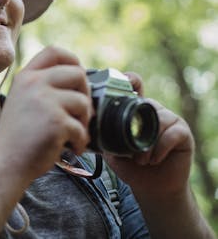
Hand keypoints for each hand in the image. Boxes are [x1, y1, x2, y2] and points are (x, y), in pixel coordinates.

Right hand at [0, 46, 92, 178]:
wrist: (5, 163)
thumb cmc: (18, 137)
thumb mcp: (22, 101)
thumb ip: (42, 87)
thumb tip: (79, 81)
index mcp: (25, 77)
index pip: (54, 51)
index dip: (73, 60)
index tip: (76, 80)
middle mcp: (33, 84)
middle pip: (77, 73)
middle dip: (85, 94)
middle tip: (80, 114)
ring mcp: (44, 102)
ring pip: (83, 102)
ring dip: (84, 122)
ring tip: (73, 135)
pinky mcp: (55, 122)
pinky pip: (82, 128)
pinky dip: (81, 142)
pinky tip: (70, 148)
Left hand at [104, 72, 194, 198]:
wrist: (150, 188)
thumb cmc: (129, 165)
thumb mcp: (110, 149)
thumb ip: (101, 135)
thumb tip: (83, 127)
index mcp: (135, 110)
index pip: (135, 86)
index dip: (131, 80)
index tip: (124, 80)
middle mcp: (153, 111)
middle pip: (146, 104)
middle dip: (136, 124)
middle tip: (129, 148)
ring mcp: (170, 120)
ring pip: (159, 120)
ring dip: (146, 143)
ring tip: (140, 159)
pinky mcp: (183, 133)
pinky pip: (172, 133)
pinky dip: (159, 148)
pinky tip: (153, 160)